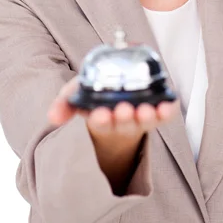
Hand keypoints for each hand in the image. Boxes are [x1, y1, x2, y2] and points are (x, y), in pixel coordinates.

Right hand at [47, 74, 180, 142]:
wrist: (115, 105)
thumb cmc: (95, 98)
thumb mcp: (76, 97)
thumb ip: (64, 104)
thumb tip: (53, 117)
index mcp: (101, 120)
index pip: (100, 123)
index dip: (101, 120)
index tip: (100, 114)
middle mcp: (122, 122)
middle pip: (124, 124)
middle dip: (124, 118)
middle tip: (124, 110)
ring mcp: (140, 118)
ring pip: (145, 121)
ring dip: (148, 117)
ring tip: (147, 110)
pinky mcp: (156, 114)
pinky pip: (164, 115)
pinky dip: (168, 111)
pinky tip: (169, 103)